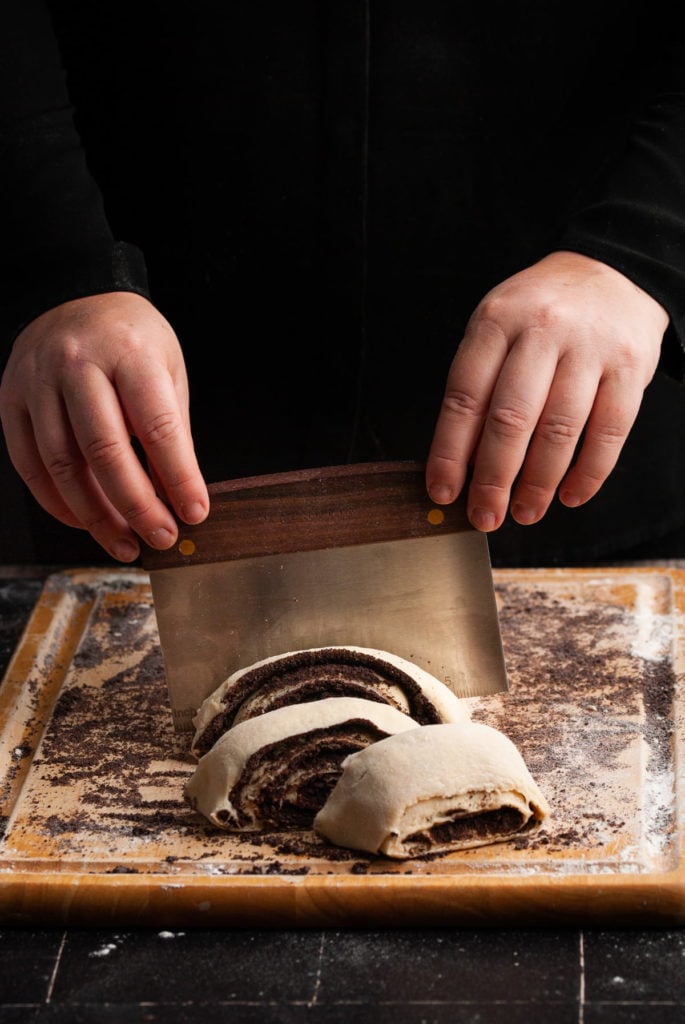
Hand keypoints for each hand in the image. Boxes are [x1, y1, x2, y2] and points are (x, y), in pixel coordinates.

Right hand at [0, 291, 208, 560]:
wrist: (75, 294)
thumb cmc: (132, 341)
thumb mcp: (167, 369)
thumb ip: (172, 431)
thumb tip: (177, 497)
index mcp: (130, 353)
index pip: (158, 426)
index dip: (179, 476)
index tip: (195, 512)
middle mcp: (79, 364)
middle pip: (105, 450)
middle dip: (136, 505)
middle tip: (160, 537)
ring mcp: (37, 380)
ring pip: (62, 464)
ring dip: (95, 516)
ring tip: (125, 543)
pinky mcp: (11, 399)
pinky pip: (29, 464)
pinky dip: (57, 502)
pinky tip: (84, 521)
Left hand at [426, 251, 668, 529]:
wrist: (612, 270)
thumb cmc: (540, 313)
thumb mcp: (497, 327)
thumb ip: (479, 385)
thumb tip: (462, 463)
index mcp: (496, 321)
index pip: (464, 397)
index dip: (450, 452)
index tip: (443, 492)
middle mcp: (542, 330)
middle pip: (510, 419)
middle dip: (493, 479)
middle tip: (485, 517)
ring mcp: (590, 348)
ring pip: (560, 431)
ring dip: (538, 484)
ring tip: (524, 512)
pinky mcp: (630, 367)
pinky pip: (609, 432)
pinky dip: (588, 473)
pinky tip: (570, 496)